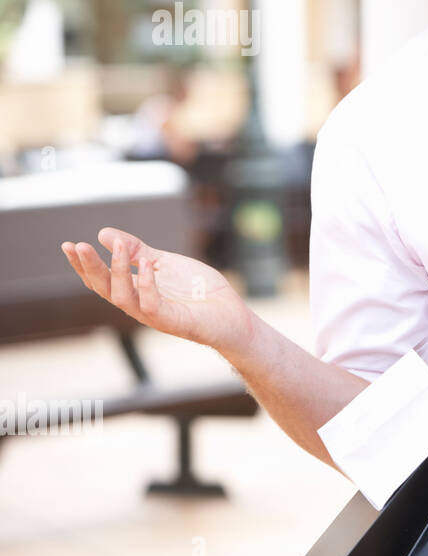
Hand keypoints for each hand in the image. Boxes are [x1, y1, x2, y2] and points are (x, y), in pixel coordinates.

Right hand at [60, 227, 255, 354]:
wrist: (232, 314)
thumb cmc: (198, 291)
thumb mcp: (164, 262)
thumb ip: (137, 250)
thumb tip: (103, 233)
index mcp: (135, 291)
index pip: (102, 280)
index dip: (84, 265)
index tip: (69, 245)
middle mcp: (139, 305)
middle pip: (105, 289)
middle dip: (90, 268)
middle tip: (78, 246)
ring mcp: (155, 315)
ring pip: (124, 298)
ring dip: (118, 272)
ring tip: (118, 248)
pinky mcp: (174, 322)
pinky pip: (152, 306)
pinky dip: (147, 286)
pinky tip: (146, 266)